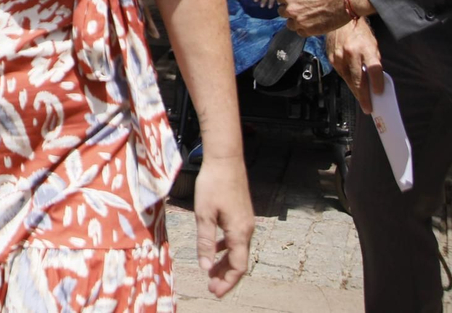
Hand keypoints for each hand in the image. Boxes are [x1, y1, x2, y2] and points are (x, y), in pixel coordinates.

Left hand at [192, 154, 253, 296]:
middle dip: (225, 276)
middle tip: (211, 287)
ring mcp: (245, 221)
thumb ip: (205, 242)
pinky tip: (214, 250)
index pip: (238, 267)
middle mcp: (247, 230)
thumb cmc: (213, 185)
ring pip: (237, 250)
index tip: (214, 292)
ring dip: (224, 263)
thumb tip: (206, 268)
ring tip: (211, 273)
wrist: (225, 159)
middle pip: (239, 261)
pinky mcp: (241, 214)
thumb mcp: (204, 215)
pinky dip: (225, 248)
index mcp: (239, 233)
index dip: (227, 282)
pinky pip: (235, 238)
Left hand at [275, 0, 365, 35]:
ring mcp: (300, 21)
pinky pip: (300, 32)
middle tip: (300, 6)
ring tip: (305, 16)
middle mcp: (291, 9)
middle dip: (289, 8)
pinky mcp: (310, 31)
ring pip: (289, 23)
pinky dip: (303, 28)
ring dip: (294, 20)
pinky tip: (311, 22)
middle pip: (282, 11)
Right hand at [326, 20, 384, 113]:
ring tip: (362, 100)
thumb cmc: (360, 32)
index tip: (379, 93)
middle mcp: (351, 53)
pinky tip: (353, 85)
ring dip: (355, 91)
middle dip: (363, 96)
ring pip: (348, 79)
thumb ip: (374, 61)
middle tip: (368, 107)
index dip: (377, 83)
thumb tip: (376, 79)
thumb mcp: (373, 44)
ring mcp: (339, 56)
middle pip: (358, 80)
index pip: (374, 70)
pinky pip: (341, 73)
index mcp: (365, 48)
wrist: (341, 19)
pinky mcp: (331, 58)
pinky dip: (347, 80)